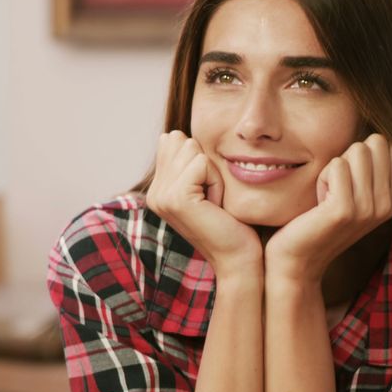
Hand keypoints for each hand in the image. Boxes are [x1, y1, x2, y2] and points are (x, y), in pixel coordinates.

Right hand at [146, 131, 262, 277]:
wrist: (238, 258)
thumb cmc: (231, 224)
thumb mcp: (206, 186)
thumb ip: (189, 161)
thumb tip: (173, 134)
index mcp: (157, 189)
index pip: (174, 142)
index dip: (201, 161)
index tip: (208, 194)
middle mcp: (153, 193)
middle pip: (182, 142)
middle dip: (207, 166)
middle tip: (212, 199)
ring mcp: (161, 197)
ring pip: (193, 151)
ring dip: (213, 174)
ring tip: (214, 202)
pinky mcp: (176, 198)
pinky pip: (202, 163)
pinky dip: (216, 181)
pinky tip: (216, 205)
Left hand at [264, 134, 391, 283]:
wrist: (298, 260)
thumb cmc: (318, 219)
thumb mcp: (353, 194)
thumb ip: (369, 169)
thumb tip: (374, 134)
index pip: (388, 146)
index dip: (360, 155)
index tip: (347, 185)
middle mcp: (387, 205)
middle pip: (375, 143)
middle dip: (349, 158)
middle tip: (335, 189)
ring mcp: (368, 209)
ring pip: (357, 151)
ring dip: (333, 169)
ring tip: (326, 197)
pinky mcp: (345, 210)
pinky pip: (336, 165)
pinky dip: (322, 178)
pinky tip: (318, 203)